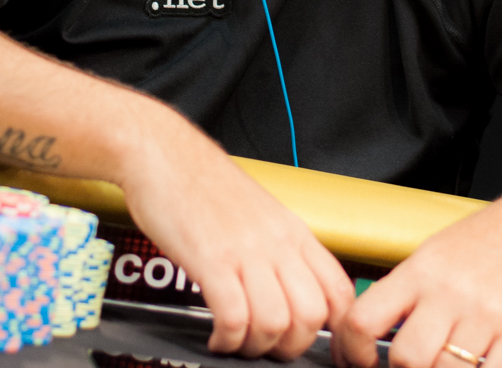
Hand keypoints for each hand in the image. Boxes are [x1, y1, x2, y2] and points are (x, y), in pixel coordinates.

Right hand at [115, 104, 354, 359]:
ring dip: (256, 346)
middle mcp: (276, 241)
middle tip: (268, 348)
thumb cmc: (202, 182)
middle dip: (292, 346)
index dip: (336, 330)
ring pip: (276, 322)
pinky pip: (233, 317)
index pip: (339, 291)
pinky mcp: (210, 259)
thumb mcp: (259, 212)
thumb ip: (279, 248)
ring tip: (238, 343)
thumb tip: (291, 290)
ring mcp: (245, 250)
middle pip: (312, 315)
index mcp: (293, 231)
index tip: (316, 345)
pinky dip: (227, 340)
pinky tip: (217, 337)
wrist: (162, 153)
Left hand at [334, 185, 501, 367]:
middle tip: (408, 366)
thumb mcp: (433, 253)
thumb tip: (372, 332)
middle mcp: (450, 293)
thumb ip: (405, 293)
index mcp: (420, 271)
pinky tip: (474, 366)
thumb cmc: (487, 239)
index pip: (365, 318)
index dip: (352, 350)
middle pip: (406, 357)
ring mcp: (486, 316)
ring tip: (442, 363)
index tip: (357, 360)